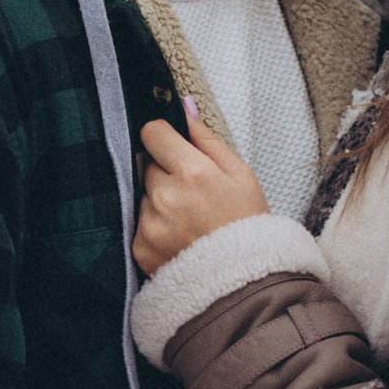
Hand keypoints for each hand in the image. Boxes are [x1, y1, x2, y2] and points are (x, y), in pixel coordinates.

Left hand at [133, 95, 268, 273]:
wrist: (243, 283)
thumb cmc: (248, 225)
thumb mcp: (241, 175)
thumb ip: (208, 139)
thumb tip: (185, 106)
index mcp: (192, 172)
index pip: (152, 132)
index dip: (164, 138)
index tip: (174, 147)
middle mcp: (165, 196)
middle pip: (147, 165)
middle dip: (166, 173)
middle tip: (193, 194)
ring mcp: (150, 223)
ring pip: (144, 195)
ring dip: (160, 201)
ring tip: (189, 221)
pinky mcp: (140, 247)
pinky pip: (140, 223)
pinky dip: (155, 228)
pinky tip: (180, 239)